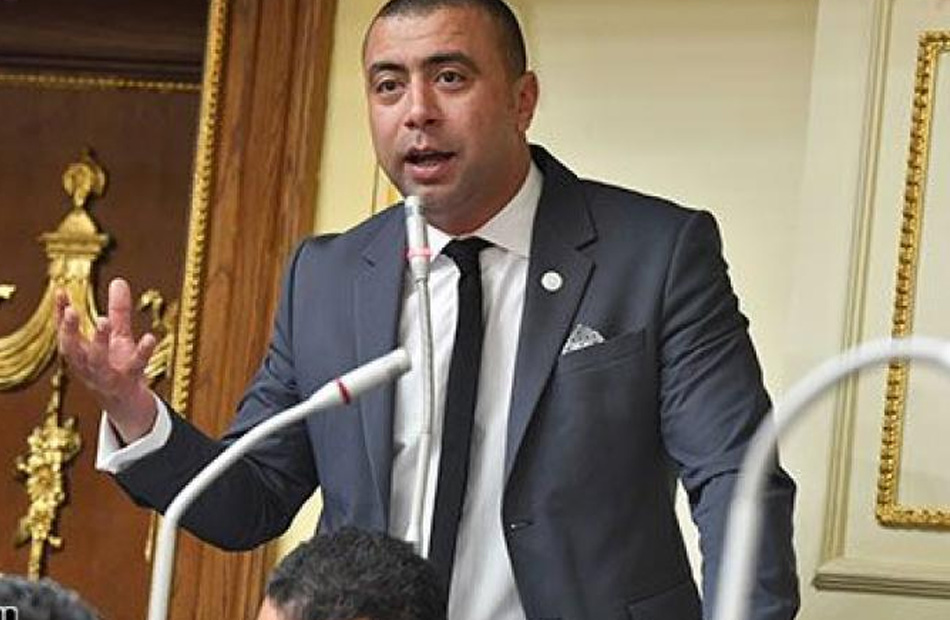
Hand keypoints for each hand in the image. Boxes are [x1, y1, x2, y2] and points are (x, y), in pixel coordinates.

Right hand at [56, 278, 157, 442]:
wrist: (128, 405)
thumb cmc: (118, 367)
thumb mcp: (118, 337)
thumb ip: (118, 311)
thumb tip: (119, 281)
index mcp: (81, 354)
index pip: (64, 332)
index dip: (60, 313)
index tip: (60, 292)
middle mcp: (88, 367)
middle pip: (72, 350)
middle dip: (69, 331)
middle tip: (71, 311)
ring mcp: (107, 377)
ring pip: (97, 361)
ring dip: (98, 342)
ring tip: (103, 321)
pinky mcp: (128, 383)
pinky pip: (135, 367)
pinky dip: (142, 353)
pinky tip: (150, 338)